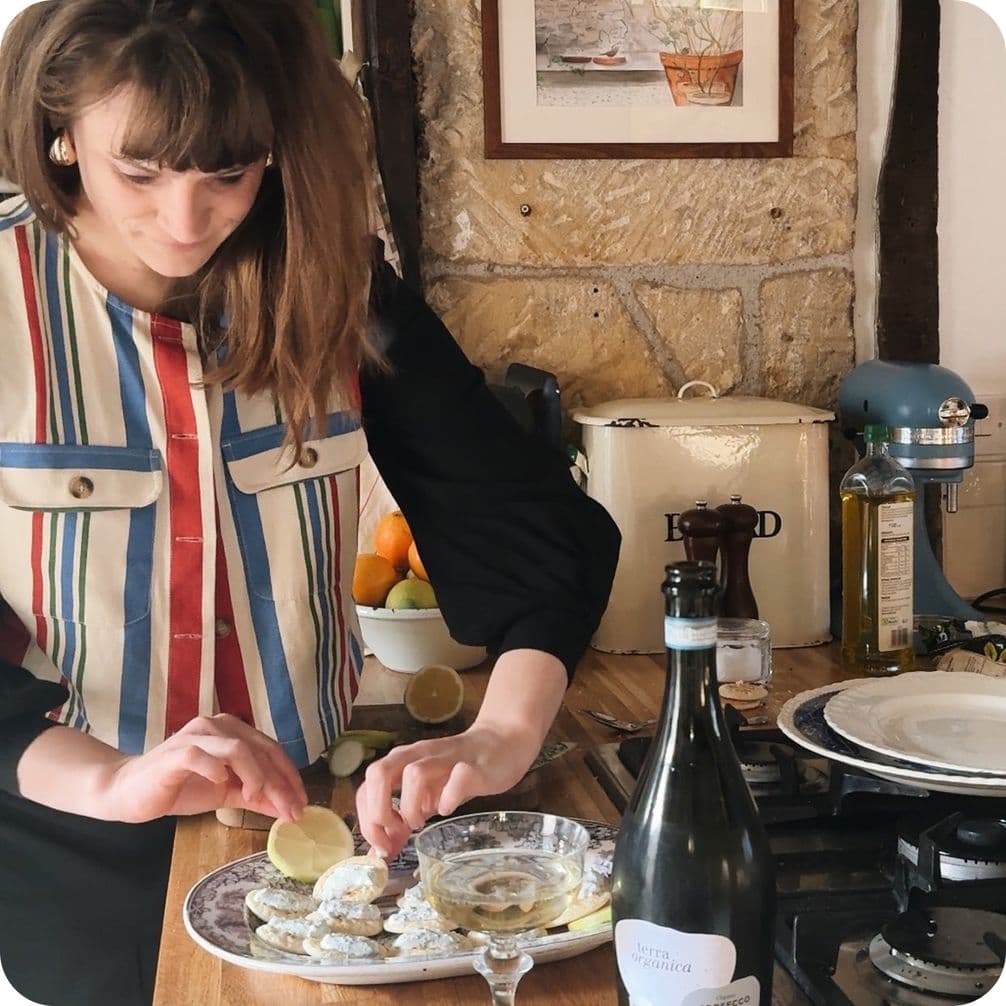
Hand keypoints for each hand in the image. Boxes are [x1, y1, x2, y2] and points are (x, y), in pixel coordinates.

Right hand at [100, 714, 307, 822]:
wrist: (130, 791)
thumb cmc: (180, 788)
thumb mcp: (225, 794)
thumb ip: (255, 796)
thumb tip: (287, 807)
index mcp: (233, 732)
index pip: (271, 750)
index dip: (290, 776)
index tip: (301, 804)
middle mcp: (218, 726)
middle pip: (260, 750)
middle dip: (280, 782)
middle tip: (292, 810)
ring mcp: (197, 736)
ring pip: (238, 748)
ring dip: (255, 776)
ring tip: (257, 800)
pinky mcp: (176, 752)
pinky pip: (201, 755)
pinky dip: (216, 769)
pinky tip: (222, 784)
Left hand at [355, 724, 539, 858]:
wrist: (501, 743)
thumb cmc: (458, 772)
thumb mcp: (427, 796)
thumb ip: (403, 819)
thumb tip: (382, 853)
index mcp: (402, 762)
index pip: (367, 786)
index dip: (366, 819)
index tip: (381, 845)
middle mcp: (418, 755)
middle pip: (379, 773)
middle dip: (378, 811)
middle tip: (394, 834)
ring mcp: (445, 759)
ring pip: (413, 774)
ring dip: (410, 807)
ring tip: (420, 823)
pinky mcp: (473, 766)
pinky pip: (456, 780)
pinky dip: (448, 800)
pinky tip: (448, 810)